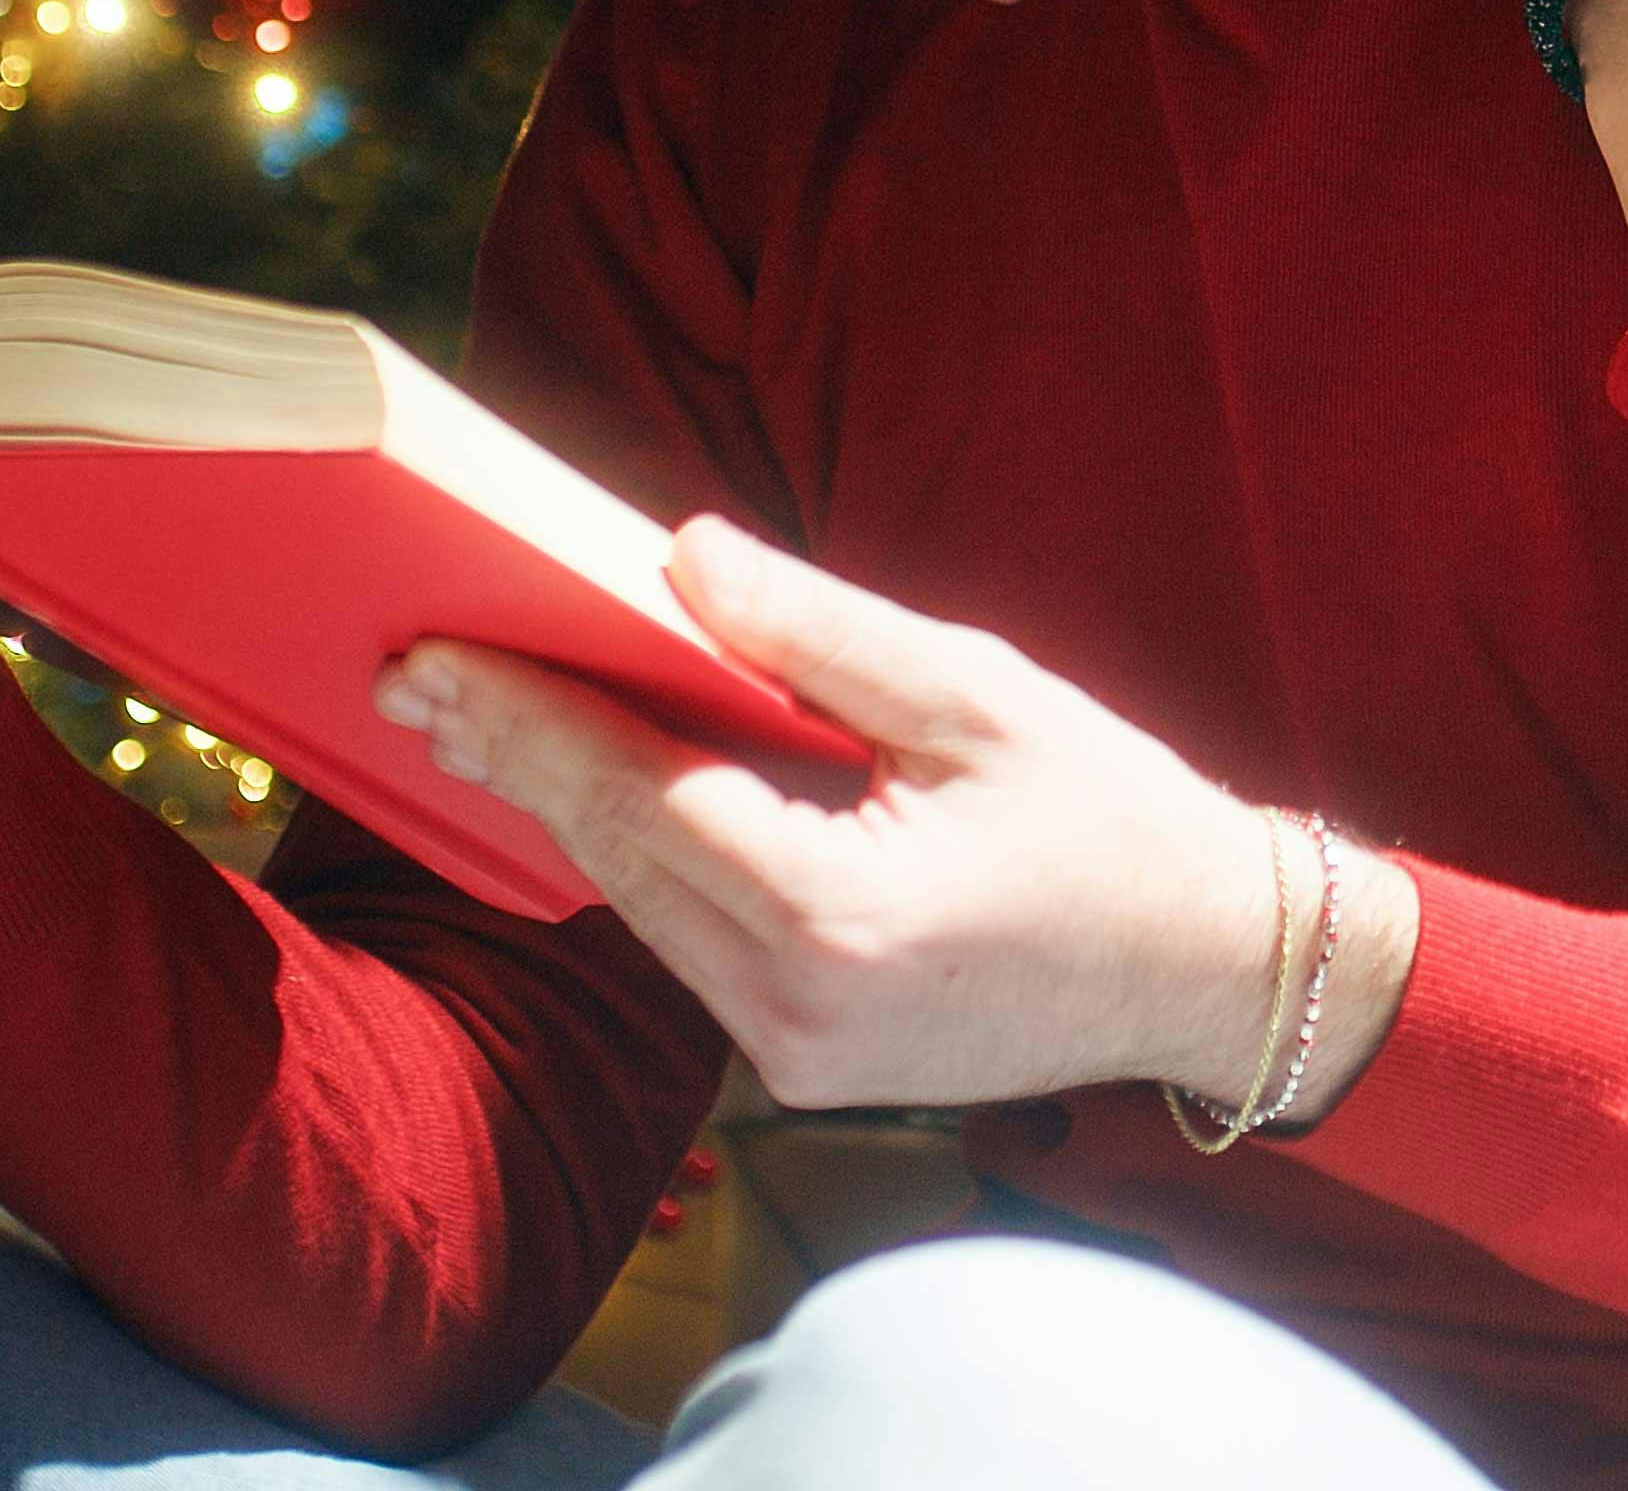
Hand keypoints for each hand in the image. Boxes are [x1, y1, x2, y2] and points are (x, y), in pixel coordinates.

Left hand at [377, 517, 1411, 1116]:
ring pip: (642, 910)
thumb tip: (679, 556)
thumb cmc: (1115, 819)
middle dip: (520, 756)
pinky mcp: (804, 1071)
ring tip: (482, 719)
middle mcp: (794, 1006)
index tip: (437, 651)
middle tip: (417, 675)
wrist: (1210, 972)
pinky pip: (692, 949)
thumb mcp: (979, 694)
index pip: (639, 793)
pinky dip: (646, 865)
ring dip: (571, 811)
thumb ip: (820, 632)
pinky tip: (601, 797)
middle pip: (617, 858)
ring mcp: (795, 1057)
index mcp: (837, 911)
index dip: (531, 713)